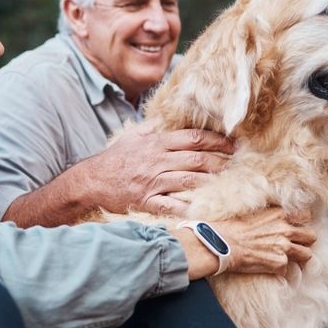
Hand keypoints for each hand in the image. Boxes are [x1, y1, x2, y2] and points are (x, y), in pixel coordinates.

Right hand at [87, 121, 234, 215]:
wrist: (91, 181)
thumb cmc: (113, 159)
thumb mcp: (131, 136)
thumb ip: (151, 128)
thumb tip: (166, 118)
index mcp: (156, 143)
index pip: (193, 138)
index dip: (216, 140)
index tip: (232, 143)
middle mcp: (157, 161)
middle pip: (196, 159)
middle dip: (220, 161)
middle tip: (237, 163)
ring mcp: (152, 182)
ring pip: (189, 180)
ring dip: (210, 181)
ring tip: (227, 182)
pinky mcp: (146, 200)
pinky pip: (170, 205)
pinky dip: (187, 207)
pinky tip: (202, 208)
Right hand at [212, 208, 315, 276]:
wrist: (221, 244)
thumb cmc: (230, 228)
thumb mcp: (252, 213)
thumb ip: (269, 216)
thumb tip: (274, 222)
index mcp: (279, 214)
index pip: (305, 216)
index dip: (301, 224)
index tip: (295, 229)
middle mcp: (285, 229)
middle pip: (311, 236)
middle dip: (305, 242)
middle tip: (295, 246)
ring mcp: (284, 247)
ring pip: (307, 255)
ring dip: (299, 259)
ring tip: (289, 261)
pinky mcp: (279, 263)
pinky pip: (288, 270)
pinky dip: (280, 271)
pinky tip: (270, 269)